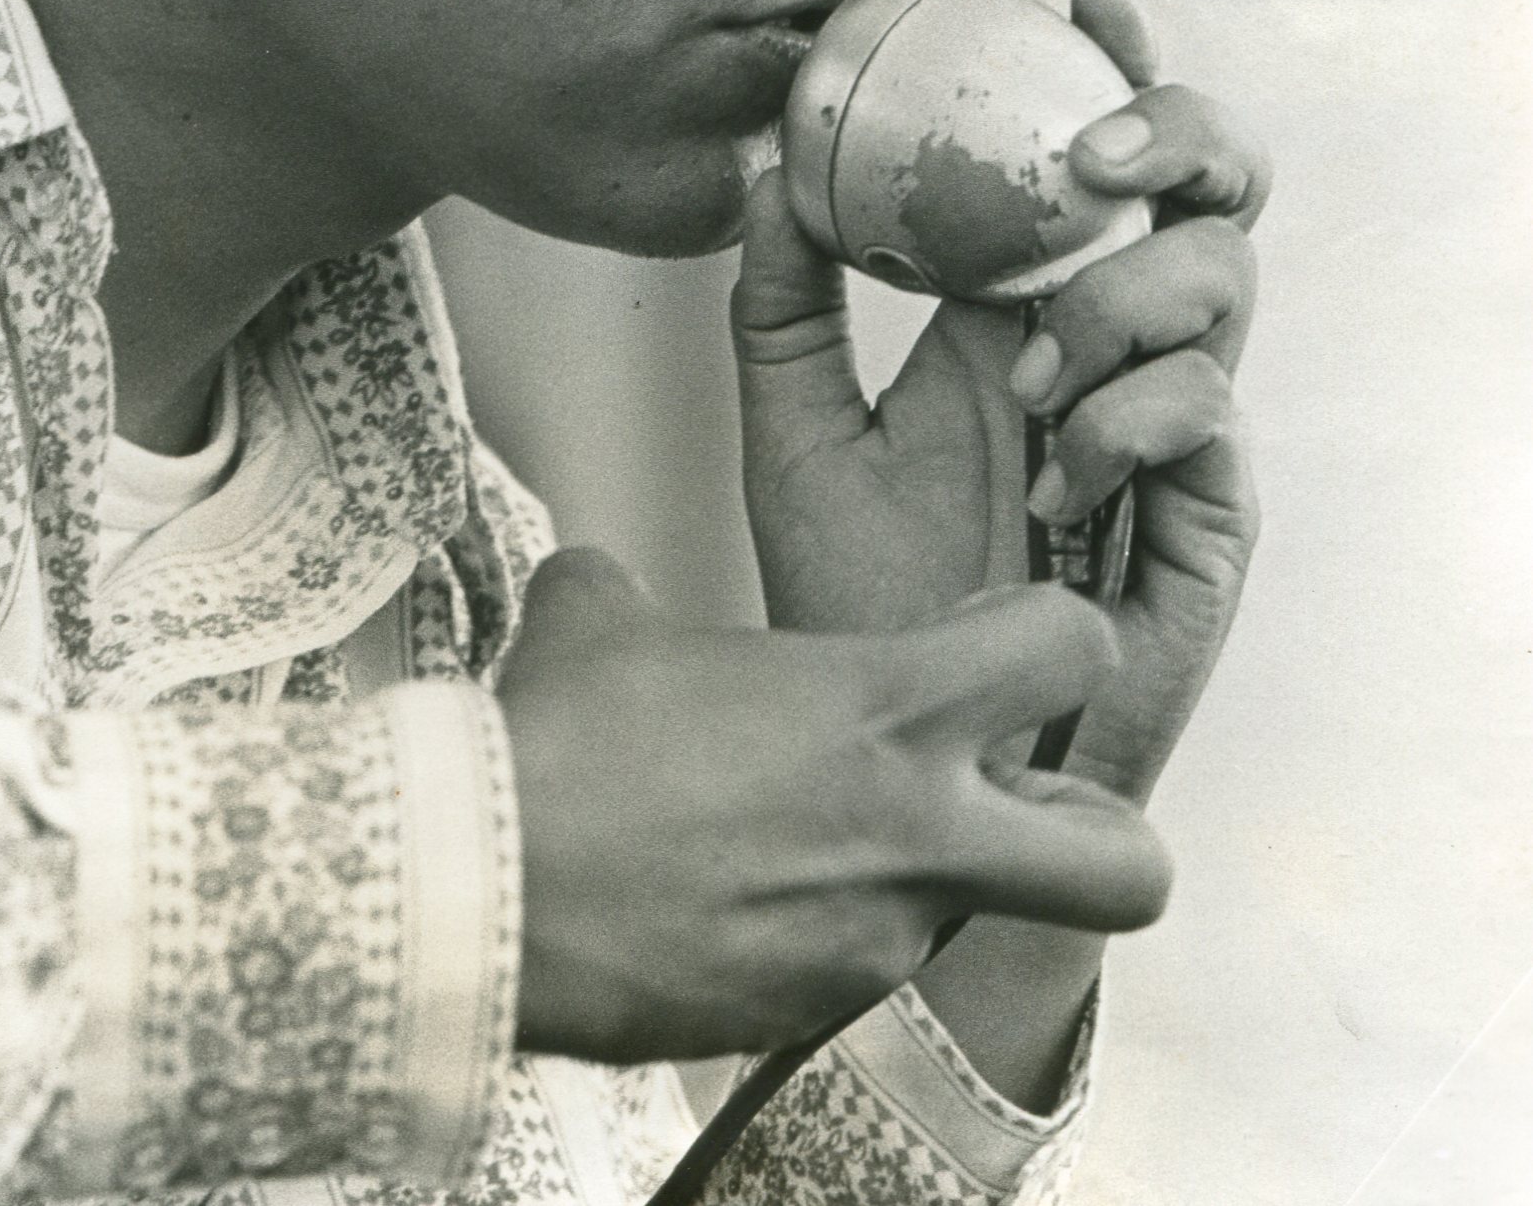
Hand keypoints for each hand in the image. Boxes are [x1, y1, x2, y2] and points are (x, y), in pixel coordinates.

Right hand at [498, 547, 1169, 1063]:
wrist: (484, 894)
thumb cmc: (558, 749)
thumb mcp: (602, 618)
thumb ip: (635, 594)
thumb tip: (602, 592)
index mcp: (887, 709)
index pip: (1073, 649)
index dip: (1056, 631)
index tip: (1003, 635)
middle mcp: (913, 837)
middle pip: (1127, 866)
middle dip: (1102, 836)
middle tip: (1026, 801)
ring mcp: (870, 943)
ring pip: (967, 919)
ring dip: (914, 879)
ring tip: (798, 839)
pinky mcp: (807, 1018)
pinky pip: (855, 972)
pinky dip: (815, 935)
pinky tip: (727, 899)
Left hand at [738, 0, 1269, 805]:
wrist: (907, 745)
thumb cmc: (861, 596)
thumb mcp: (795, 428)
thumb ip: (783, 299)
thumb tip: (765, 164)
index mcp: (1030, 305)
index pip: (1104, 158)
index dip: (1121, 65)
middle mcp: (1114, 346)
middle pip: (1210, 192)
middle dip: (1176, 136)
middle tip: (1093, 152)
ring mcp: (1170, 426)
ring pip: (1219, 283)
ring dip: (1118, 300)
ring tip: (1029, 380)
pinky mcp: (1204, 514)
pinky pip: (1207, 414)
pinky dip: (1127, 418)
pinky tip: (1053, 474)